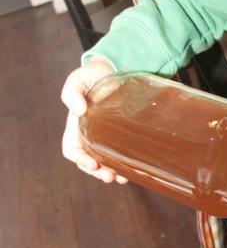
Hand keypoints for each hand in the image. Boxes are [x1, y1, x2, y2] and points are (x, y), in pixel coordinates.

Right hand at [61, 59, 127, 183]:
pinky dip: (124, 163)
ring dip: (111, 172)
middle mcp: (89, 134)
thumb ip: (72, 93)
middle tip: (109, 177)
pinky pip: (120, 153)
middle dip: (97, 172)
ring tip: (121, 178)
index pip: (71, 149)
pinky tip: (133, 168)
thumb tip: (78, 110)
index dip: (79, 159)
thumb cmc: (91, 75)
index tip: (92, 163)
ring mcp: (105, 135)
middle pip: (88, 161)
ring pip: (104, 161)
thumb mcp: (77, 80)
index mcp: (76, 126)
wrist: (112, 69)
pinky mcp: (121, 133)